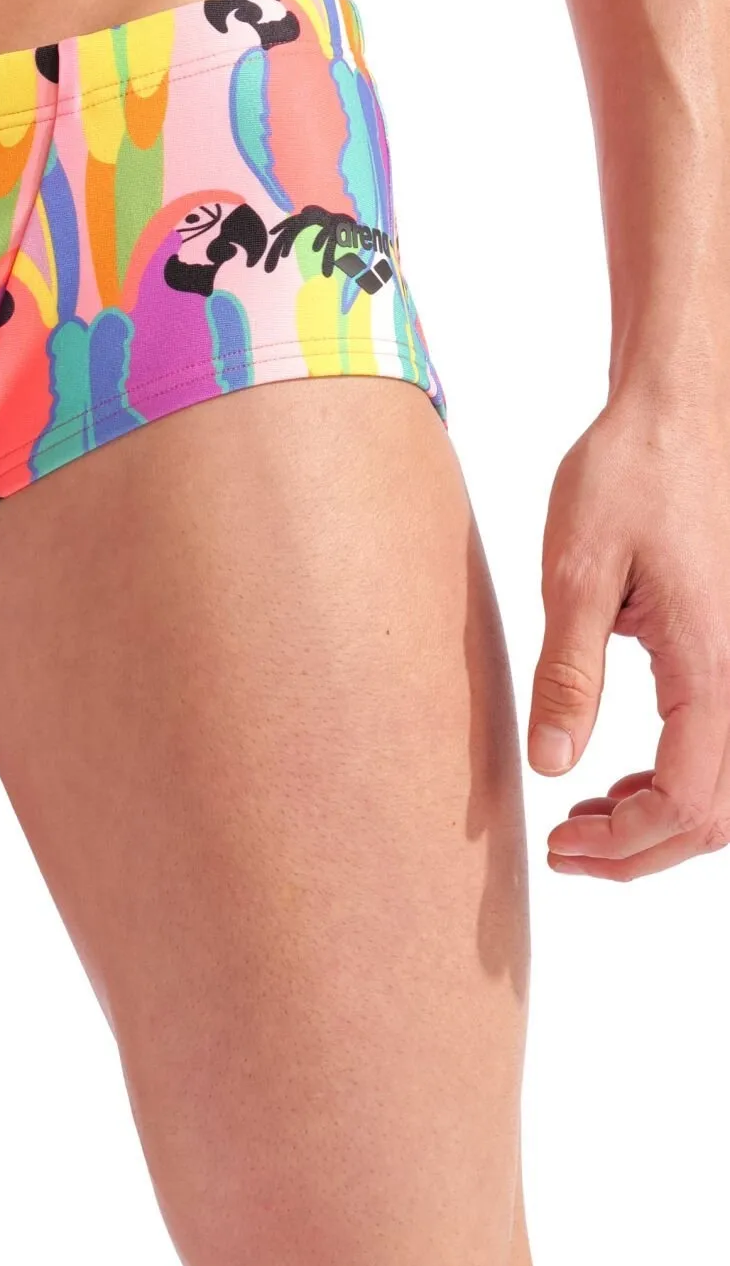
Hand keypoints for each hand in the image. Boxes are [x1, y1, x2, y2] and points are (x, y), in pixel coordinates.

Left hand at [528, 393, 729, 879]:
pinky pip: (723, 744)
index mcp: (710, 664)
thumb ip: (568, 675)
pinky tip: (620, 777)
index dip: (627, 844)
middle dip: (642, 849)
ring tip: (585, 820)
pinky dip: (679, 779)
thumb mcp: (574, 574)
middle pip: (717, 814)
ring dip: (662, 821)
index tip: (561, 843)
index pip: (687, 801)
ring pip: (727, 787)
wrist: (677, 415)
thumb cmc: (626, 478)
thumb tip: (552, 764)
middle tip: (564, 849)